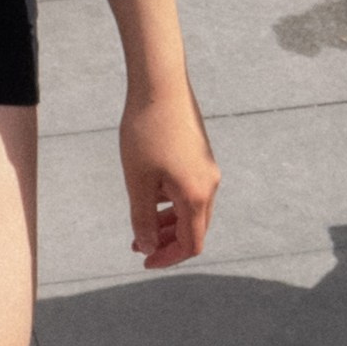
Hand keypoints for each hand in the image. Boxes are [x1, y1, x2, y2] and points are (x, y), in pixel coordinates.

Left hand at [119, 79, 219, 266]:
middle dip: (166, 242)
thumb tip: (147, 247)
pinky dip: (173, 203)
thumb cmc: (146, 131)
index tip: (145, 260)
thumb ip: (143, 219)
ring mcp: (208, 169)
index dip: (168, 258)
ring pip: (192, 209)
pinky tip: (151, 194)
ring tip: (140, 225)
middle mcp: (209, 185)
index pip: (190, 243)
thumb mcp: (138, 181)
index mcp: (196, 195)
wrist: (161, 85)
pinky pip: (191, 190)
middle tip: (137, 245)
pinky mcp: (201, 156)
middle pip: (194, 228)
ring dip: (169, 222)